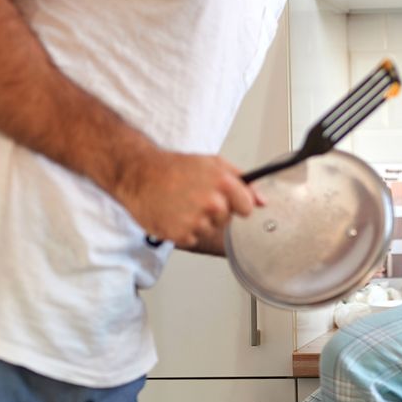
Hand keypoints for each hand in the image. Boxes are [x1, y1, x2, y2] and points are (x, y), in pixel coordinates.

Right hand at [116, 151, 258, 250]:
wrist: (139, 175)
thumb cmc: (174, 167)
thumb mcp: (212, 163)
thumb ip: (242, 181)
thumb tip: (262, 201)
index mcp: (223, 183)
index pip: (247, 208)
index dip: (237, 204)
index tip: (226, 200)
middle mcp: (211, 203)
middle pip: (227, 220)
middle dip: (215, 212)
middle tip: (195, 197)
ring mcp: (196, 220)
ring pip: (209, 230)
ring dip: (198, 221)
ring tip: (181, 204)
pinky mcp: (180, 234)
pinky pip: (192, 238)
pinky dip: (183, 230)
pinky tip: (173, 214)